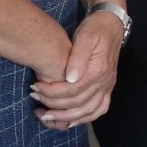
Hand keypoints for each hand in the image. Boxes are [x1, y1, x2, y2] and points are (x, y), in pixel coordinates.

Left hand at [31, 10, 124, 129]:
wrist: (111, 25)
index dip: (51, 92)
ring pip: (88, 112)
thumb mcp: (85, 36)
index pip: (72, 90)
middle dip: (53, 105)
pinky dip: (84, 119)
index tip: (35, 88)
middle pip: (77, 103)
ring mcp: (107, 87)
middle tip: (35, 99)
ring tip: (47, 115)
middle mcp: (105, 82)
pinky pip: (99, 110)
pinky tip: (69, 121)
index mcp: (98, 70)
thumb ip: (77, 57)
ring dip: (66, 118)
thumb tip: (70, 78)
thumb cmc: (95, 29)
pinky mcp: (107, 89)